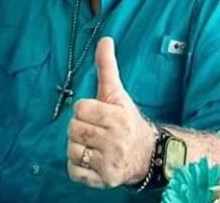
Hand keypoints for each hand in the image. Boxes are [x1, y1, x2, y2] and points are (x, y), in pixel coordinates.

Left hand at [67, 37, 156, 188]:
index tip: (97, 114)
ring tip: (93, 146)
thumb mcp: (117, 93)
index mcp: (118, 117)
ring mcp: (110, 162)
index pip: (81, 108)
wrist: (147, 155)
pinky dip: (77, 168)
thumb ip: (107, 67)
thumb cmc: (126, 120)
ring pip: (72, 150)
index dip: (85, 110)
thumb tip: (105, 39)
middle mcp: (116, 140)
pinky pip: (74, 171)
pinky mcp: (104, 180)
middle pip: (73, 129)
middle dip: (80, 129)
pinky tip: (91, 161)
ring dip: (78, 148)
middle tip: (94, 131)